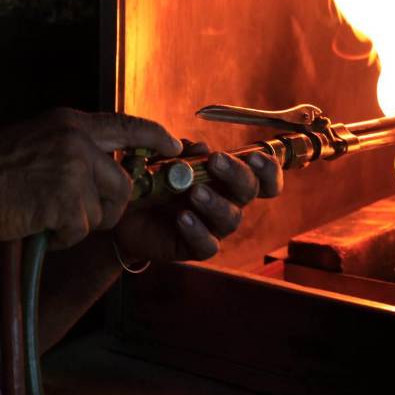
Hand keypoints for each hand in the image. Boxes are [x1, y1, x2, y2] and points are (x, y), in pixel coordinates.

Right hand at [0, 109, 180, 247]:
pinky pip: (81, 229)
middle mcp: (77, 140)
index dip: (156, 137)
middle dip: (110, 207)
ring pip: (103, 210)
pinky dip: (61, 236)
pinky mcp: (66, 200)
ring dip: (79, 223)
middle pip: (123, 183)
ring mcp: (73, 169)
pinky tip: (37, 226)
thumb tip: (111, 167)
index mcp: (71, 123)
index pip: (128, 125)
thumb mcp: (39, 141)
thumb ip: (75, 148)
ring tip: (46, 216)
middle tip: (82, 215)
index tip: (175, 146)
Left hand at [113, 142, 282, 262]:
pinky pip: (208, 245)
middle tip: (216, 162)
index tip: (254, 156)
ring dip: (215, 203)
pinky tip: (182, 218)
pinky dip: (197, 231)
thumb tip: (202, 147)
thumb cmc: (153, 181)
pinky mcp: (196, 247)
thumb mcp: (165, 159)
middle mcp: (227, 200)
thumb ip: (184, 153)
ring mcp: (214, 226)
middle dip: (238, 174)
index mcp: (226, 177)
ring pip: (232, 218)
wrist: (126, 213)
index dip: (267, 168)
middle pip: (249, 191)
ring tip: (194, 193)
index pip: (261, 175)